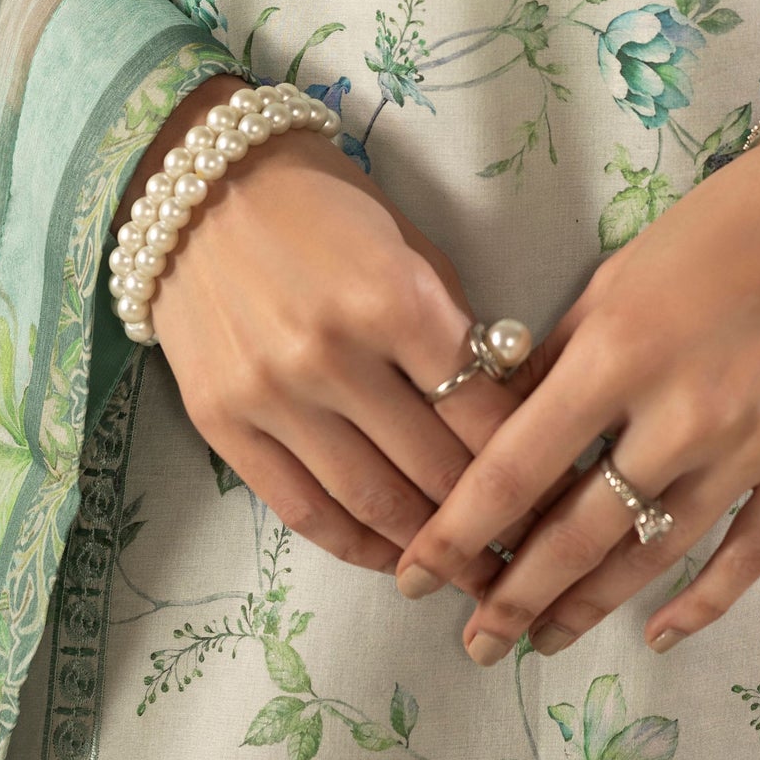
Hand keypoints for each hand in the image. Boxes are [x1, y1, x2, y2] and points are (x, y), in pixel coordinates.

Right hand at [143, 80, 526, 584]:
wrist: (198, 186)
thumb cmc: (323, 205)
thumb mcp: (411, 248)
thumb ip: (458, 328)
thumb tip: (515, 407)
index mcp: (395, 301)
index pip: (484, 413)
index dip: (532, 464)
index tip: (560, 495)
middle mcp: (332, 357)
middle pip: (436, 470)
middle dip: (493, 522)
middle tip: (531, 552)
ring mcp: (272, 398)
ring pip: (373, 504)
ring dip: (431, 550)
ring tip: (472, 574)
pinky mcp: (223, 426)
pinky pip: (302, 510)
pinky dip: (355, 547)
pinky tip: (393, 560)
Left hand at [393, 130, 759, 660]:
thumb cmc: (726, 223)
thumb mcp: (620, 272)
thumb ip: (559, 355)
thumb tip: (501, 425)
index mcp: (616, 354)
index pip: (514, 469)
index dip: (457, 533)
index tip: (417, 574)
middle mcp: (678, 414)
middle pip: (574, 533)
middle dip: (512, 597)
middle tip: (474, 642)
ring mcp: (748, 448)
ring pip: (649, 555)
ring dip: (588, 606)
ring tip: (541, 640)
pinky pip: (745, 555)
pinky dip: (700, 604)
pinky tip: (657, 632)